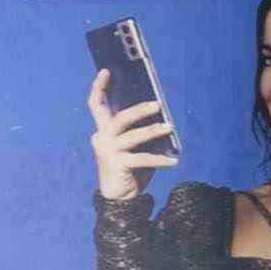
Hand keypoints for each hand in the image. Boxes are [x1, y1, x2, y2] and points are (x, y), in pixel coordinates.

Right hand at [89, 85, 178, 206]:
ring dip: (153, 131)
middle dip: (139, 109)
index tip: (106, 70)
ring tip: (170, 127)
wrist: (120, 198)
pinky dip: (160, 160)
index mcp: (103, 130)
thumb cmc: (130, 167)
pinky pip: (142, 159)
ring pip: (132, 136)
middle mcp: (101, 139)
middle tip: (158, 104)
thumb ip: (139, 130)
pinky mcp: (117, 165)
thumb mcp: (133, 146)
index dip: (99, 87)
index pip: (96, 105)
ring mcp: (108, 152)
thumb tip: (160, 114)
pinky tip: (174, 161)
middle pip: (119, 118)